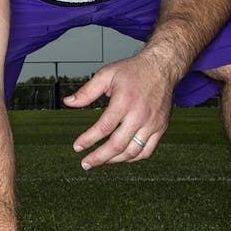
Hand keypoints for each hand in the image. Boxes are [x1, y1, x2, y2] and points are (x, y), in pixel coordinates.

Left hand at [62, 53, 174, 168]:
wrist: (162, 67)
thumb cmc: (133, 70)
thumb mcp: (106, 74)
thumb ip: (87, 91)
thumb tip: (68, 103)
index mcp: (124, 100)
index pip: (104, 127)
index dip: (88, 140)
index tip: (77, 147)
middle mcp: (140, 114)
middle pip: (118, 145)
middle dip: (99, 158)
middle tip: (85, 163)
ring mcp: (152, 123)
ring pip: (132, 152)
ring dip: (114, 160)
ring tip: (101, 160)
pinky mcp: (161, 127)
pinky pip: (147, 151)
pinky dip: (132, 158)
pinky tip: (120, 157)